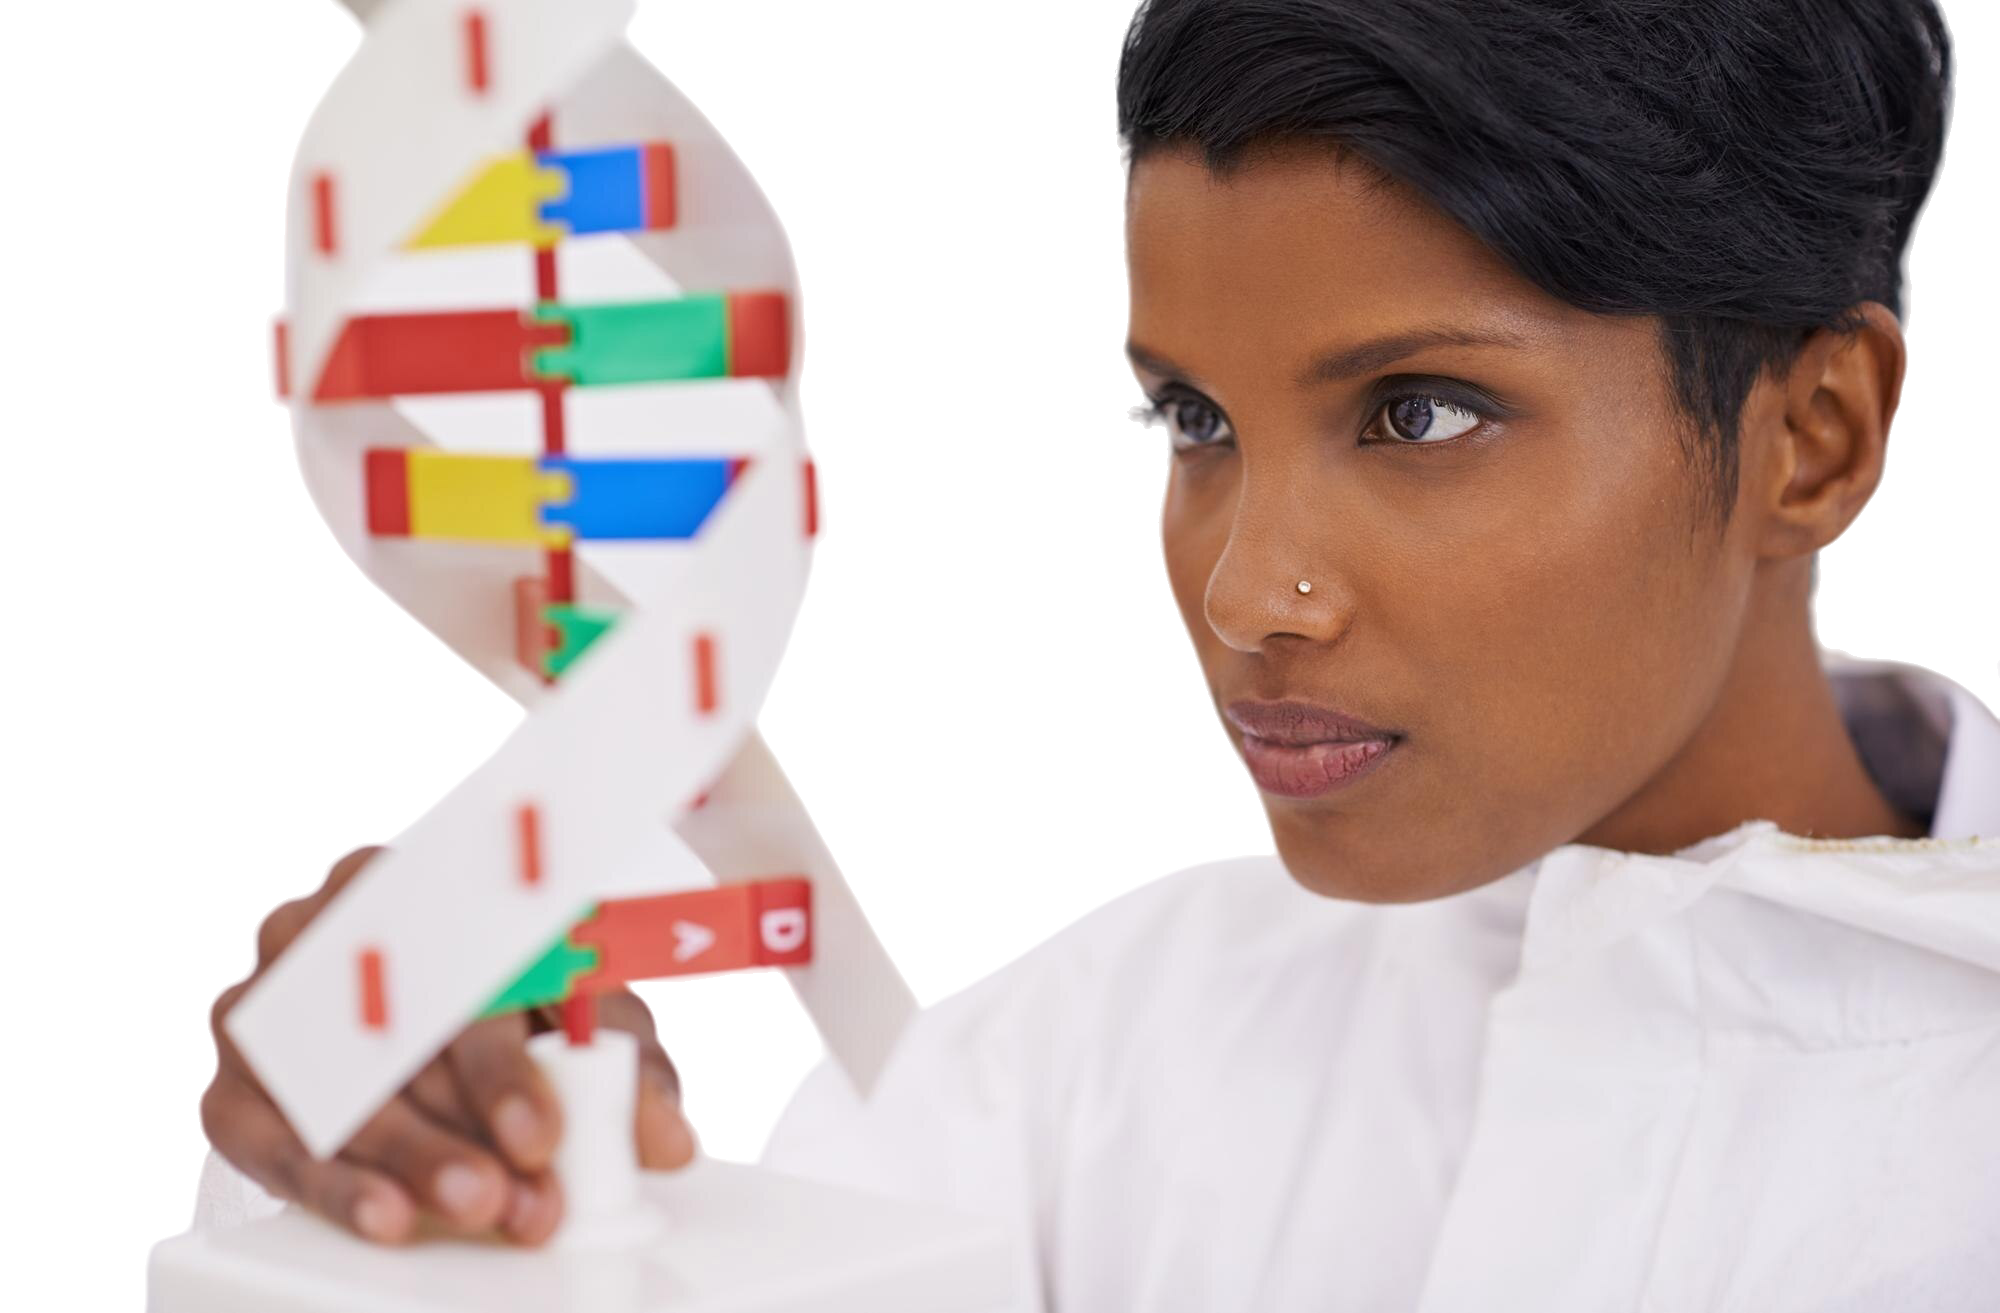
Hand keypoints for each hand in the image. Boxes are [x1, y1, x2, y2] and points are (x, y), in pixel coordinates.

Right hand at [193, 842, 706, 1245]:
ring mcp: (264, 1003)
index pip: (451, 967)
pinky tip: (385, 1214)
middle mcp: (325, 926)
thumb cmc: (501, 992)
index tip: (540, 1132)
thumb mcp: (573, 1005)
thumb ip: (625, 1061)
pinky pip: (269, 1140)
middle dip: (466, 1127)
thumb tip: (671, 1137)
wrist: (398, 1002)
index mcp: (413, 878)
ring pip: (331, 1090)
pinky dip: (335, 1185)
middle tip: (520, 1192)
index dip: (500, 1061)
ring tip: (478, 1208)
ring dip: (411, 1161)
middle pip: (390, 1035)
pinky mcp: (231, 1083)